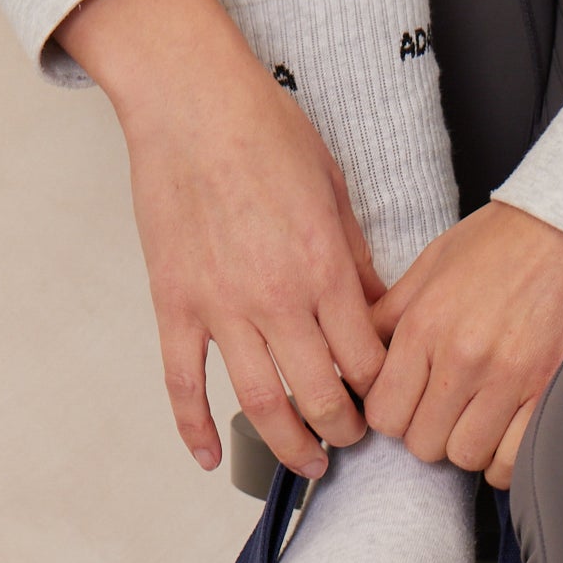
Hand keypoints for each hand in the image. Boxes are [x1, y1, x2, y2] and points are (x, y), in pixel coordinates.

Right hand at [56, 0, 384, 478]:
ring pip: (261, 404)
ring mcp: (220, 307)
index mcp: (324, 269)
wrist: (189, 99)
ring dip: (290, 445)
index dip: (383, 391)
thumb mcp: (334, 190)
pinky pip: (183, 383)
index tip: (387, 399)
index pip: (368, 361)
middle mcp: (276, 299)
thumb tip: (378, 308)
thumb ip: (356, 258)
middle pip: (322, 396)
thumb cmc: (263, 130)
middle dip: (346, 430)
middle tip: (354, 439)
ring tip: (309, 463)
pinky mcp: (175, 303)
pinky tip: (209, 459)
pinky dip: (194, 428)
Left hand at [363, 202, 562, 483]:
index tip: (408, 407)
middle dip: (430, 434)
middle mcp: (464, 358)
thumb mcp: (432, 265)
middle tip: (446, 412)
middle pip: (424, 444)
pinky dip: (506, 457)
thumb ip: (391, 314)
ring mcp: (510, 378)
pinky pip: (514, 458)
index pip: (384, 415)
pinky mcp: (550, 390)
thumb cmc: (503, 242)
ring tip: (478, 420)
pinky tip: (507, 434)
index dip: (393, 417)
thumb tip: (358, 350)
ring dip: (470, 446)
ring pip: (468, 457)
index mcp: (425, 327)